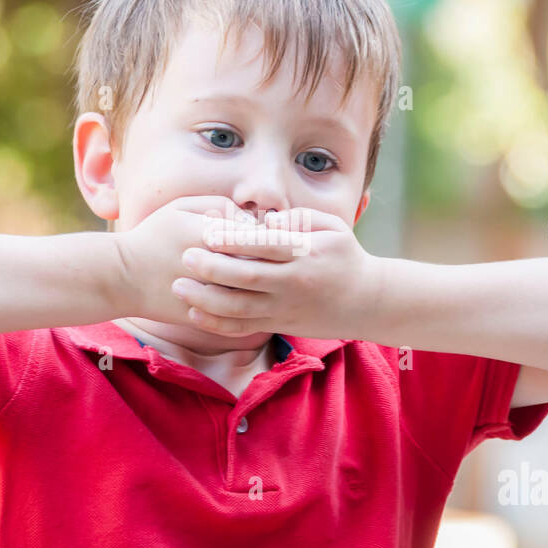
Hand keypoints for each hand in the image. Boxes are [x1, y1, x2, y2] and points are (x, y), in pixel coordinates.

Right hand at [112, 195, 254, 321]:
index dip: (264, 237)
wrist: (121, 277)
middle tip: (262, 259)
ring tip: (252, 279)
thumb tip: (250, 219)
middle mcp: (211, 267)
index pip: (258, 236)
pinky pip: (236, 316)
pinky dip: (244, 308)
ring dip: (257, 287)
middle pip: (259, 266)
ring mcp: (206, 295)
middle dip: (265, 262)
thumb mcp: (180, 207)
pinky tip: (241, 298)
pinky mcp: (203, 317)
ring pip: (251, 294)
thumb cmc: (152, 237)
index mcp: (209, 235)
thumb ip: (219, 204)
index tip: (260, 237)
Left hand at [171, 207, 379, 338]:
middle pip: (246, 278)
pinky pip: (243, 328)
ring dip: (206, 299)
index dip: (233, 240)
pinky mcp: (279, 325)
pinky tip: (194, 313)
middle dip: (212, 268)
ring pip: (239, 308)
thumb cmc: (346, 257)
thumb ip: (299, 218)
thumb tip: (266, 219)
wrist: (368, 302)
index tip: (207, 231)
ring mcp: (284, 308)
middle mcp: (293, 284)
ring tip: (179, 286)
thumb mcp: (333, 228)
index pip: (264, 246)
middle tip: (186, 256)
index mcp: (305, 255)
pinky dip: (217, 323)